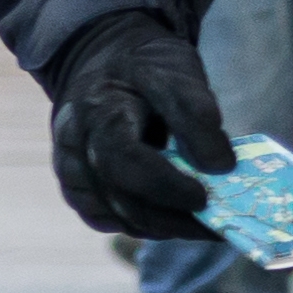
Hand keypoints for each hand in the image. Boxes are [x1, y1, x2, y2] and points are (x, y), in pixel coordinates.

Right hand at [41, 11, 228, 240]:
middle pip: (118, 196)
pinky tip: (177, 220)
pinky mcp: (78, 190)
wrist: (104, 65)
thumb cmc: (145, 69)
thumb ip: (197, 115)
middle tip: (215, 225)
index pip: (124, 159)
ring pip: (114, 216)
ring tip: (205, 224)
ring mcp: (71, 170)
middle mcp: (74, 145)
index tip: (204, 198)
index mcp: (97, 110)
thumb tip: (221, 167)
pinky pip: (109, 221)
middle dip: (170, 217)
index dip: (164, 185)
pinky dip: (145, 226)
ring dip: (162, 227)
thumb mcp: (177, 72)